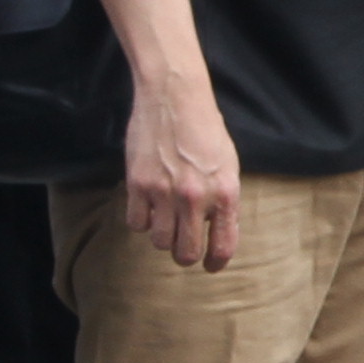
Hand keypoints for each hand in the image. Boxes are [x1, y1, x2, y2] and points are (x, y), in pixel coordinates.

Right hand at [125, 75, 243, 272]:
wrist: (175, 96)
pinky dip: (141, 220)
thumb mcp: (227, 165)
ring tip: (165, 217)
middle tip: (183, 245)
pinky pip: (135, 224)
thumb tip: (215, 234)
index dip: (215, 263)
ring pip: (159, 242)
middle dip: (185, 254)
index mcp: (224, 193)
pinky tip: (148, 204)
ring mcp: (164, 192)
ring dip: (162, 235)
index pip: (223, 247)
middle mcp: (195, 197)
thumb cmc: (205, 130)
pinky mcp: (138, 183)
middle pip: (185, 253)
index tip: (210, 266)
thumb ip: (223, 201)